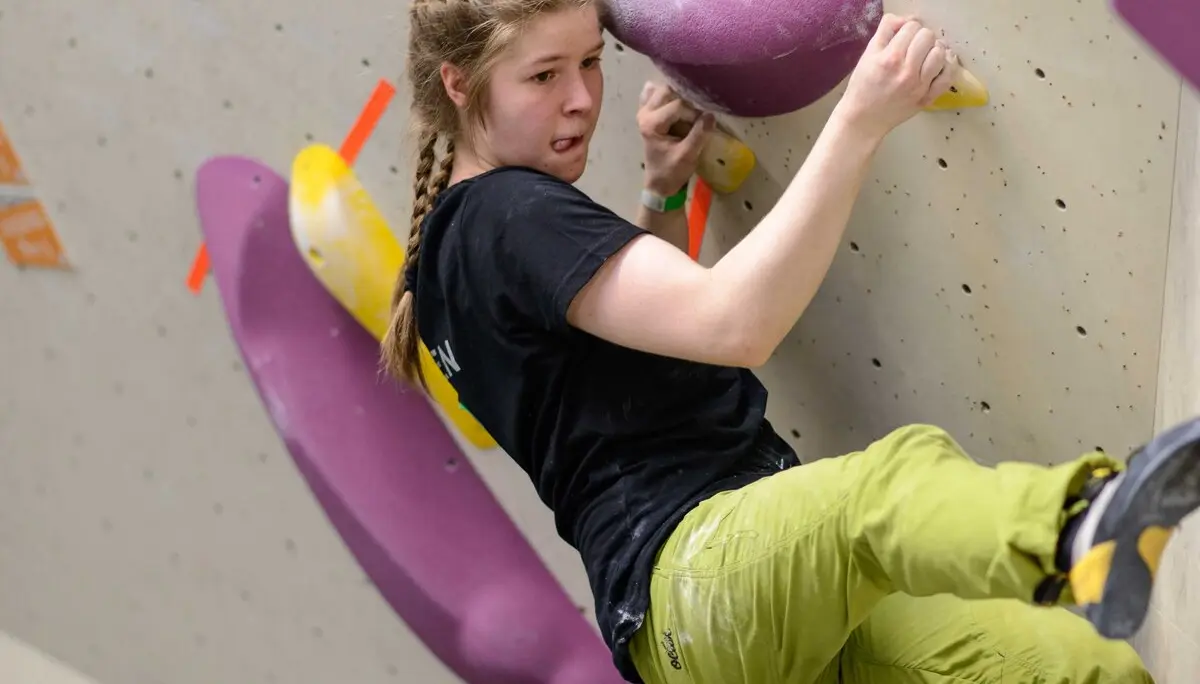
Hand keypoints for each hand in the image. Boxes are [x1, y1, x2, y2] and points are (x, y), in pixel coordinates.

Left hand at [637, 81, 715, 195]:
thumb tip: (711, 115)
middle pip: (668, 91)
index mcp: (651, 123)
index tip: (701, 125)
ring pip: (661, 90)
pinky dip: (666, 95)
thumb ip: (699, 134)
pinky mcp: (647, 114)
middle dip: (685, 99)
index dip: (693, 113)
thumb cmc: (672, 171)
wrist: (659, 183)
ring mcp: (644, 112)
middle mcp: (644, 114)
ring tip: (688, 108)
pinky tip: (676, 101)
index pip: (677, 105)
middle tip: (696, 113)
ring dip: (676, 95)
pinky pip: (653, 95)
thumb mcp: (688, 155)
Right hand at [833, 14, 959, 139]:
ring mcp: (919, 86)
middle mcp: (906, 70)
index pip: (911, 26)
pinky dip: (947, 67)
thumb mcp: (867, 55)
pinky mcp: (926, 98)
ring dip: (934, 50)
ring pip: (940, 53)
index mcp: (890, 57)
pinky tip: (940, 65)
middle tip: (914, 45)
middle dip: (921, 37)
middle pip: (927, 36)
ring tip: (926, 55)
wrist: (863, 119)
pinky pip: (947, 77)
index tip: (903, 36)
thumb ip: (886, 32)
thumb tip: (906, 20)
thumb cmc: (862, 86)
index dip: (907, 28)